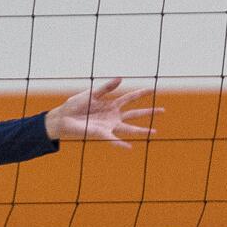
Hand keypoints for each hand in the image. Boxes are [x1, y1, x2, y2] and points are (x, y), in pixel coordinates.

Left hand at [44, 78, 160, 147]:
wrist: (63, 117)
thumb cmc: (75, 105)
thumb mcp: (91, 94)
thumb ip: (106, 88)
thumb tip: (121, 78)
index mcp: (110, 104)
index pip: (129, 98)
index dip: (140, 93)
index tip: (153, 89)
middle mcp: (113, 115)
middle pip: (134, 113)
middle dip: (148, 112)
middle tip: (163, 110)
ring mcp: (109, 125)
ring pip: (129, 128)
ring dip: (141, 130)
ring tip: (155, 132)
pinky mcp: (102, 134)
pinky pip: (113, 139)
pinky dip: (121, 144)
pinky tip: (130, 147)